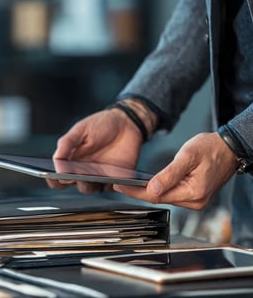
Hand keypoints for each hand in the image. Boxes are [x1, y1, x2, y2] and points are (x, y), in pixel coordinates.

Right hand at [47, 109, 143, 193]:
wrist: (126, 123)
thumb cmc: (101, 125)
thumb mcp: (81, 129)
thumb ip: (67, 143)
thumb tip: (56, 160)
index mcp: (71, 161)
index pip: (58, 177)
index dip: (53, 179)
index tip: (54, 175)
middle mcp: (84, 171)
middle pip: (75, 184)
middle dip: (74, 180)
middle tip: (75, 173)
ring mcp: (100, 176)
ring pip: (91, 188)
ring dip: (90, 183)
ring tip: (93, 174)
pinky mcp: (116, 178)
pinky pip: (111, 188)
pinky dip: (111, 185)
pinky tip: (112, 177)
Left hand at [114, 132, 236, 209]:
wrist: (229, 149)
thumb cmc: (211, 148)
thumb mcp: (187, 156)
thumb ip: (169, 174)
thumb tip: (152, 188)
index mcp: (193, 192)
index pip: (157, 196)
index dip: (136, 192)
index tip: (121, 186)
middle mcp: (195, 201)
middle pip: (159, 199)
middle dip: (138, 193)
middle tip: (120, 185)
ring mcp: (195, 200)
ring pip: (165, 198)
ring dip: (147, 192)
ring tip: (130, 185)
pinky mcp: (194, 196)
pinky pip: (172, 195)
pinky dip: (159, 190)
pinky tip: (148, 186)